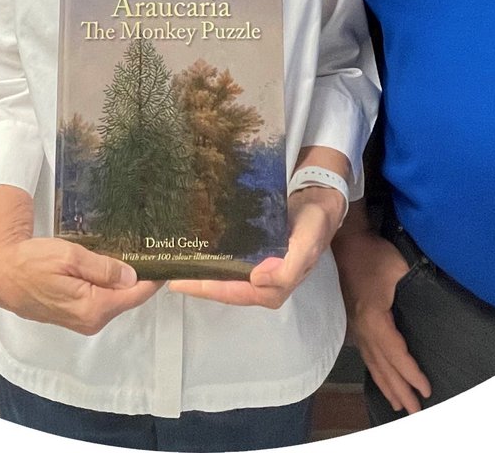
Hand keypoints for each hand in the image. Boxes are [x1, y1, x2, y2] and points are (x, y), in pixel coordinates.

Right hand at [0, 185, 158, 335]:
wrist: (3, 273)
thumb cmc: (32, 262)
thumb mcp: (70, 257)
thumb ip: (103, 268)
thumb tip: (131, 276)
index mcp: (94, 308)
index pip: (136, 294)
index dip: (154, 277)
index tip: (168, 260)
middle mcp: (91, 320)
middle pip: (128, 297)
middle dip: (141, 276)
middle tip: (152, 249)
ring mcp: (83, 319)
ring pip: (115, 297)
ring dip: (124, 279)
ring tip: (134, 253)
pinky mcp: (75, 314)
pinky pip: (101, 298)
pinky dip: (109, 284)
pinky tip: (110, 266)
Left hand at [168, 184, 344, 308]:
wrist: (321, 200)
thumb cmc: (314, 224)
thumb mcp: (307, 244)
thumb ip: (289, 267)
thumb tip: (257, 281)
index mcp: (277, 285)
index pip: (239, 294)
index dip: (213, 290)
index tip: (186, 283)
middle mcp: (266, 280)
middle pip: (229, 290)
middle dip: (202, 286)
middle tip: (173, 278)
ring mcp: (261, 266)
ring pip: (229, 278)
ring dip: (206, 276)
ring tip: (181, 268)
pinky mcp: (257, 251)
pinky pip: (233, 261)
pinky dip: (216, 260)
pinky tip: (201, 251)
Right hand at [331, 222, 430, 413]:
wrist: (346, 242)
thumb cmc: (373, 254)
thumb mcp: (398, 267)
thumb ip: (415, 286)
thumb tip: (433, 303)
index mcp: (374, 318)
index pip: (396, 354)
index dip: (411, 373)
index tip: (426, 389)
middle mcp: (363, 328)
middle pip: (383, 365)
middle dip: (400, 389)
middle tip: (414, 411)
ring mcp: (356, 326)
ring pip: (372, 362)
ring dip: (386, 384)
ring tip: (398, 403)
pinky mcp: (353, 320)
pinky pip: (366, 353)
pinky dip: (375, 370)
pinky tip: (380, 376)